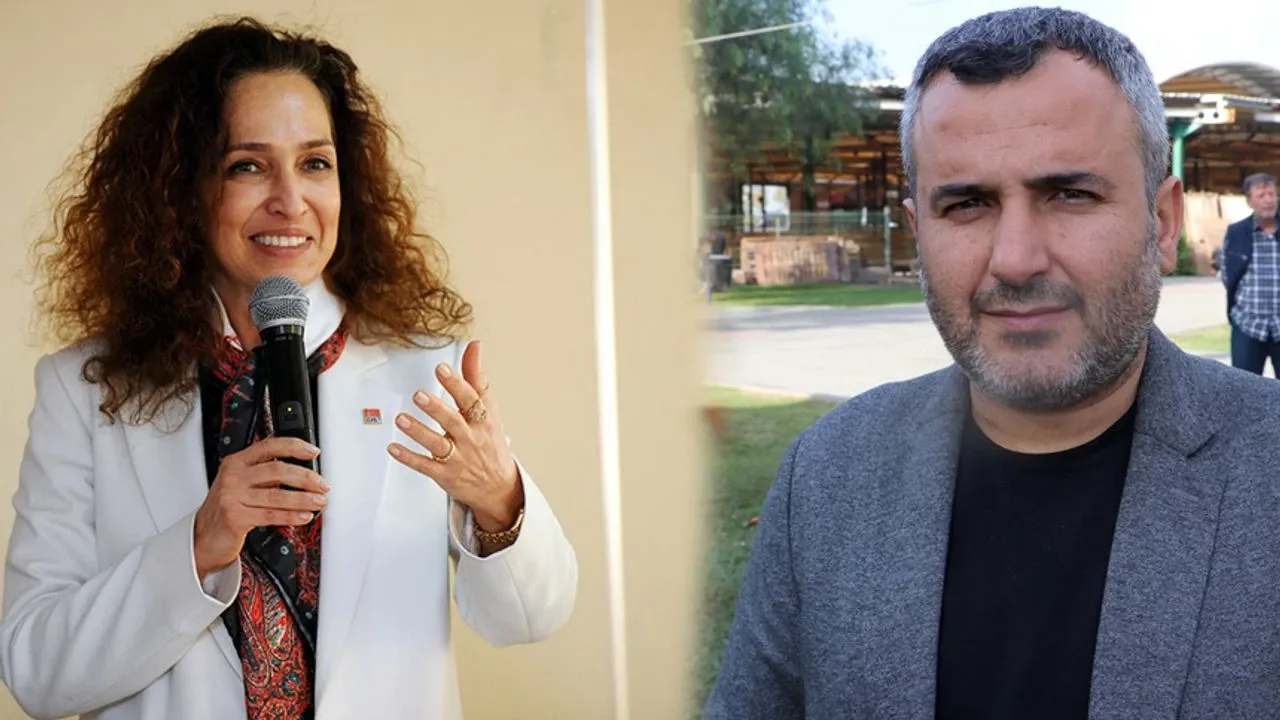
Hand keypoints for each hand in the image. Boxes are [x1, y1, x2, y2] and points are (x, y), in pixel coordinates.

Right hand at [193, 437, 330, 580]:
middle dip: (305, 477)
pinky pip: (271, 515)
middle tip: (323, 485)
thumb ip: (264, 475)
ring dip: (304, 498)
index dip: (294, 446)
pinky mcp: (234, 517)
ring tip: (320, 501)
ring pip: (277, 494)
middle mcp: (233, 476)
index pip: (269, 446)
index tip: (313, 452)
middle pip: (277, 470)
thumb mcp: (240, 484)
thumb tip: (302, 473)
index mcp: (236, 462)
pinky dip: (292, 515)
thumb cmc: (227, 509)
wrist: (202, 538)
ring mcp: (232, 496)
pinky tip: (305, 516)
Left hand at [388, 340, 522, 531]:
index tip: (442, 369)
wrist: (499, 487)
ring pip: (437, 445)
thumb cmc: (490, 443)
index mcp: (483, 420)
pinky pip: (425, 466)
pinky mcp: (445, 475)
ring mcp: (458, 458)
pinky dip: (409, 457)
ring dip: (418, 432)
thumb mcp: (489, 410)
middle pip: (453, 421)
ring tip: (402, 419)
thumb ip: (476, 377)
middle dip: (436, 408)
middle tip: (419, 395)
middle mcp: (471, 438)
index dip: (456, 384)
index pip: (471, 399)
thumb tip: (474, 346)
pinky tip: (394, 447)